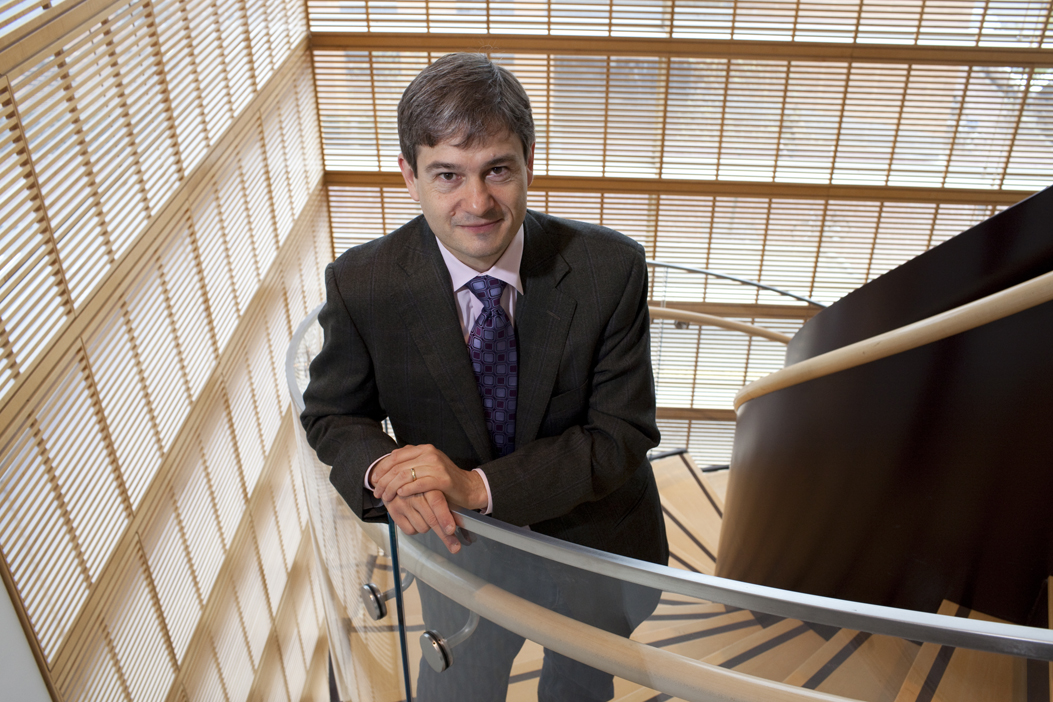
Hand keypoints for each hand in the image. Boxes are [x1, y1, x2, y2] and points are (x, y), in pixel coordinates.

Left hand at [371, 444, 487, 510]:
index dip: (381, 469)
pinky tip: (401, 495)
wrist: (469, 488)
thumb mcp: (426, 467)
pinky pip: (419, 484)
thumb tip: (385, 467)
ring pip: (405, 475)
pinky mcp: (442, 479)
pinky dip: (407, 490)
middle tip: (377, 493)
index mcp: (424, 448)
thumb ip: (410, 463)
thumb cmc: (444, 481)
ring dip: (392, 488)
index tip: (374, 481)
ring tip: (386, 498)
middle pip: (397, 466)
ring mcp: (436, 465)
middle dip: (384, 481)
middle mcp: (429, 453)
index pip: (395, 456)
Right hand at [384, 490, 463, 553]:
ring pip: (422, 528)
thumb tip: (461, 521)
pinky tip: (414, 518)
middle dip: (445, 536)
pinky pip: (410, 531)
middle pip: (431, 520)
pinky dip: (415, 528)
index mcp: (427, 485)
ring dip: (427, 526)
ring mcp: (402, 503)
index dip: (444, 517)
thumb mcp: (435, 490)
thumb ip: (447, 504)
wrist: (396, 479)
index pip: (437, 502)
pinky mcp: (393, 512)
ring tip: (424, 516)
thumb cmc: (421, 487)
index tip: (451, 530)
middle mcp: (413, 494)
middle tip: (455, 547)